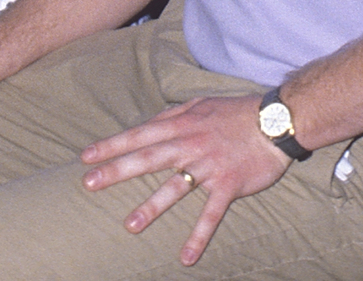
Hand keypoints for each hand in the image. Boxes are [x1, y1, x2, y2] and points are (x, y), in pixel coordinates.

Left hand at [79, 93, 289, 265]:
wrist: (276, 121)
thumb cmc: (235, 112)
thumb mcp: (198, 105)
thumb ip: (172, 116)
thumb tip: (149, 122)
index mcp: (180, 125)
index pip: (138, 135)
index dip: (111, 145)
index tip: (86, 157)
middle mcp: (189, 145)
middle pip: (146, 159)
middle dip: (116, 171)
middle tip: (89, 184)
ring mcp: (208, 167)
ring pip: (175, 189)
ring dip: (151, 207)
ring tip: (130, 225)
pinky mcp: (228, 185)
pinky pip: (211, 214)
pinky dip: (198, 235)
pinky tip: (186, 257)